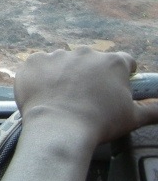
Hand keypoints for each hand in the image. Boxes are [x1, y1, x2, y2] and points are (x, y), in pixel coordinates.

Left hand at [15, 47, 157, 145]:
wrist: (58, 127)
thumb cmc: (99, 123)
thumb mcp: (133, 118)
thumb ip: (153, 110)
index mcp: (113, 62)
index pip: (125, 62)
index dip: (123, 75)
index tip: (116, 88)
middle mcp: (85, 53)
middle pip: (91, 61)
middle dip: (90, 75)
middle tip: (86, 98)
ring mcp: (57, 55)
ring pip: (64, 62)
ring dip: (64, 75)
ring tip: (62, 98)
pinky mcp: (33, 61)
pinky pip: (39, 66)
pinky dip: (40, 77)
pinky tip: (43, 94)